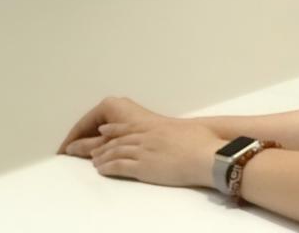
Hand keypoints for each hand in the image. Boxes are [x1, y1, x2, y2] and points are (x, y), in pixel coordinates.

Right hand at [56, 96, 169, 157]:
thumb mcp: (112, 142)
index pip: (82, 124)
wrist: (181, 143)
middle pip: (92, 128)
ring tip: (80, 161)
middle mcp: (117, 107)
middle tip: (66, 159)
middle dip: (80, 143)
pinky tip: (100, 158)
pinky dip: (104, 146)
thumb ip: (91, 145)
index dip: (70, 140)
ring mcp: (126, 116)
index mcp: (109, 106)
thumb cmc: (147, 138)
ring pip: (102, 133)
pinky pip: (112, 136)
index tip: (60, 154)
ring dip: (92, 147)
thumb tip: (72, 148)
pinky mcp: (134, 126)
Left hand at [89, 117, 225, 187]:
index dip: (114, 129)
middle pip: (118, 140)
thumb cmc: (204, 143)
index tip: (103, 130)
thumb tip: (181, 136)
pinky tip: (101, 170)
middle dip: (103, 145)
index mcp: (157, 127)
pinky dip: (107, 168)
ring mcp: (144, 151)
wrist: (205, 156)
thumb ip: (179, 132)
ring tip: (94, 162)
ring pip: (115, 152)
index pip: (129, 127)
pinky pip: (119, 166)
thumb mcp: (190, 131)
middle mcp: (147, 137)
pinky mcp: (143, 167)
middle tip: (93, 150)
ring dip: (102, 157)